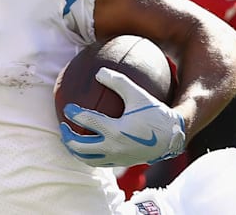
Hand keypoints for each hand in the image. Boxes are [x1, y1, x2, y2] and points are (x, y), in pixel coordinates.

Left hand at [59, 67, 184, 166]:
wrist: (173, 137)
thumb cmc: (155, 113)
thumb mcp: (138, 94)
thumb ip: (118, 81)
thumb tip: (98, 72)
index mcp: (116, 131)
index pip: (87, 122)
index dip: (74, 114)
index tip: (67, 107)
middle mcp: (114, 147)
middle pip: (80, 147)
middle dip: (67, 136)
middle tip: (63, 125)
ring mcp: (116, 158)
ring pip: (87, 159)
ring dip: (74, 149)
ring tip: (68, 137)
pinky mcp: (120, 163)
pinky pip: (97, 162)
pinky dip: (86, 155)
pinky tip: (84, 144)